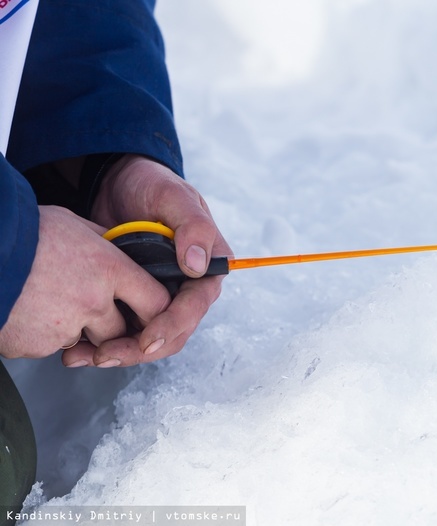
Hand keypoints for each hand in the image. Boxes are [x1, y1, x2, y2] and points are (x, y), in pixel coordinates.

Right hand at [0, 206, 170, 359]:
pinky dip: (40, 334)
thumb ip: (104, 244)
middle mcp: (92, 302)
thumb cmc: (21, 231)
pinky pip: (48, 346)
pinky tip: (27, 309)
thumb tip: (120, 250)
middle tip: (87, 305)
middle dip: (109, 324)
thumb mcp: (73, 224)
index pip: (156, 302)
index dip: (155, 308)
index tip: (148, 310)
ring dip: (74, 329)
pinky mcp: (35, 345)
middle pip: (120, 331)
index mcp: (109, 269)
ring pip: (83, 341)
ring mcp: (63, 327)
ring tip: (50, 300)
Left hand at [63, 155, 231, 366]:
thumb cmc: (151, 184)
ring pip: (149, 339)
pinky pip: (127, 329)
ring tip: (83, 357)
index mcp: (207, 268)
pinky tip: (79, 348)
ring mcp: (162, 296)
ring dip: (120, 352)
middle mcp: (188, 288)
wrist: (117, 182)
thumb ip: (192, 226)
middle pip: (173, 333)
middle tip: (106, 355)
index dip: (172, 326)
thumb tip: (196, 266)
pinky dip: (104, 342)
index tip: (147, 340)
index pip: (195, 307)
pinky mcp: (136, 300)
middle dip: (141, 349)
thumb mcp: (173, 197)